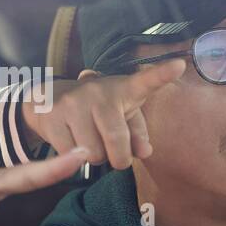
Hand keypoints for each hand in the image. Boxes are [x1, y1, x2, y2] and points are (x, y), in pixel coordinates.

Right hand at [20, 59, 185, 168]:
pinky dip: (74, 159)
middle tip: (114, 156)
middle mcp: (98, 92)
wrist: (47, 100)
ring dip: (93, 158)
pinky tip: (70, 142)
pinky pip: (71, 155)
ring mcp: (73, 103)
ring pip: (92, 154)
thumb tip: (146, 152)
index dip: (161, 75)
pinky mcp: (52, 117)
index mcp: (123, 89)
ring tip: (88, 142)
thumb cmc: (97, 111)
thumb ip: (137, 135)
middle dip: (118, 158)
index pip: (145, 82)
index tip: (179, 65)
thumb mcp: (122, 117)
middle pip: (116, 141)